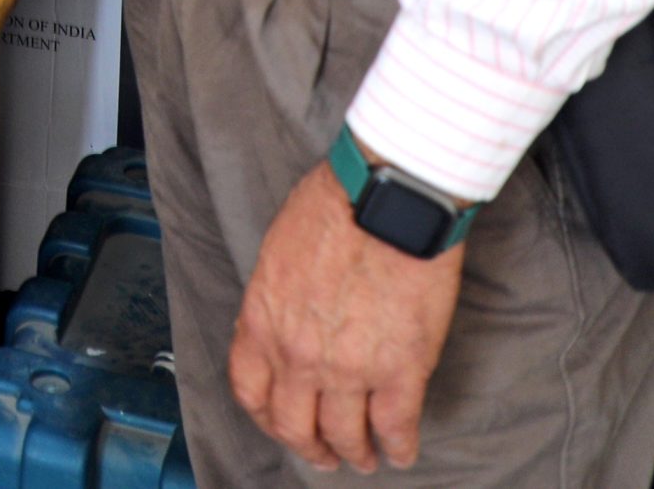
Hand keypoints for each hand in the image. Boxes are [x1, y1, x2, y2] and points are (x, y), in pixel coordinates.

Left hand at [228, 155, 464, 473]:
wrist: (389, 196)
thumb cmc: (337, 204)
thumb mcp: (279, 249)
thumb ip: (277, 297)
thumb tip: (283, 318)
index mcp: (264, 320)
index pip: (251, 390)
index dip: (266, 416)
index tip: (280, 422)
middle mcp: (298, 355)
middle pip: (295, 424)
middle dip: (310, 446)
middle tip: (325, 454)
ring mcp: (349, 369)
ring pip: (345, 434)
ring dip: (355, 452)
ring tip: (364, 456)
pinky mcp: (401, 371)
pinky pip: (396, 426)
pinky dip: (399, 447)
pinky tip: (402, 450)